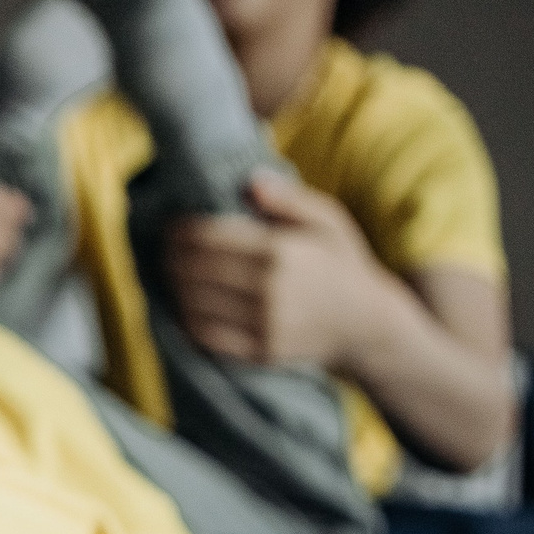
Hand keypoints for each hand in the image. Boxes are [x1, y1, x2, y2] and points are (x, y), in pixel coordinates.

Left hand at [165, 171, 405, 372]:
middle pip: (194, 271)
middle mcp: (269, 289)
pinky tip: (185, 305)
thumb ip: (290, 199)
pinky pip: (207, 335)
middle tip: (165, 250)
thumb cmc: (342, 264)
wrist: (367, 325)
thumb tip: (250, 181)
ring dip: (174, 288)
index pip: (208, 238)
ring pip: (194, 303)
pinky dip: (187, 319)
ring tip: (172, 274)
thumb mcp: (330, 221)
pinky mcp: (260, 352)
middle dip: (171, 258)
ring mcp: (263, 324)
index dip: (180, 232)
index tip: (172, 227)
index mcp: (281, 251)